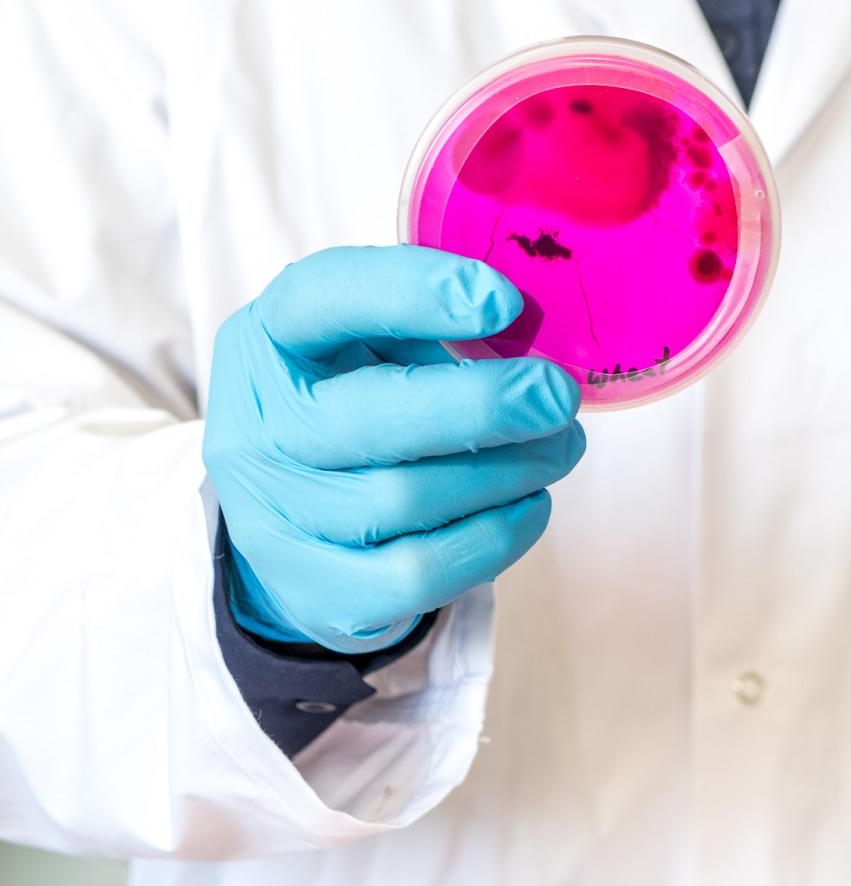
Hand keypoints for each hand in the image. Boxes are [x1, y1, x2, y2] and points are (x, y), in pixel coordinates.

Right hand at [202, 246, 585, 653]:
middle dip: (483, 406)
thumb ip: (436, 325)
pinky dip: (494, 538)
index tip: (504, 301)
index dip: (414, 292)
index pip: (322, 297)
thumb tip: (535, 333)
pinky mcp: (316, 593)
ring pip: (404, 499)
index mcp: (268, 340)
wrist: (297, 515)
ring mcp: (274, 518)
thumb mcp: (373, 341)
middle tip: (557, 395)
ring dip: (507, 472)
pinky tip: (531, 504)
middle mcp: (256, 429)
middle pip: (369, 419)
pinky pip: (417, 574)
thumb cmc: (358, 401)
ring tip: (560, 446)